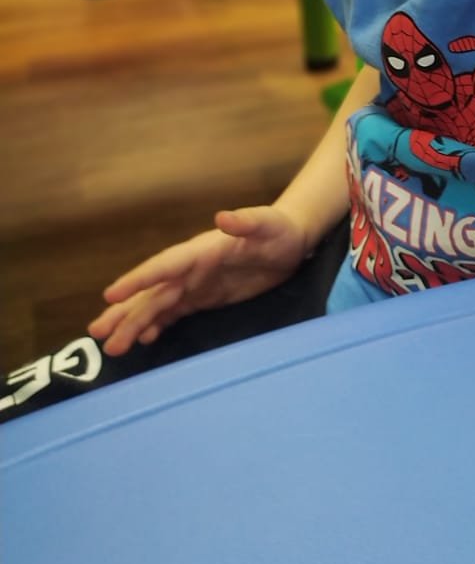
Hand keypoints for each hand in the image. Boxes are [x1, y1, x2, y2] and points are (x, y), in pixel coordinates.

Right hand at [87, 206, 309, 356]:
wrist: (290, 242)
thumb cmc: (278, 230)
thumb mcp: (267, 225)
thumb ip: (246, 222)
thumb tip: (223, 217)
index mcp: (200, 251)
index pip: (164, 266)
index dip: (139, 279)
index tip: (111, 293)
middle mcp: (190, 269)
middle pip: (152, 292)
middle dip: (125, 312)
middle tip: (96, 333)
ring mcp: (195, 284)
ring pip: (157, 306)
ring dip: (133, 323)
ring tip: (111, 347)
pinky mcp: (204, 297)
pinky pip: (174, 314)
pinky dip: (156, 326)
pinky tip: (142, 339)